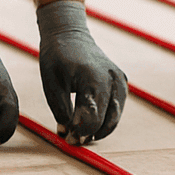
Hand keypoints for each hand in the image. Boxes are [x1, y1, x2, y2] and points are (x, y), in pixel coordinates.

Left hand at [37, 0, 126, 143]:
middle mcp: (112, 80)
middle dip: (88, 133)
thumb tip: (67, 132)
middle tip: (72, 139)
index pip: (91, 118)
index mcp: (93, 79)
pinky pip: (117, 108)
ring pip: (115, 117)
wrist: (70, 35)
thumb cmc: (57, 58)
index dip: (79, 133)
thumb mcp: (51, 84)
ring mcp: (120, 80)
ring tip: (81, 132)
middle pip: (105, 120)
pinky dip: (106, 118)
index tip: (67, 139)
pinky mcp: (122, 81)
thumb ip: (61, 110)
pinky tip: (91, 121)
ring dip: (99, 129)